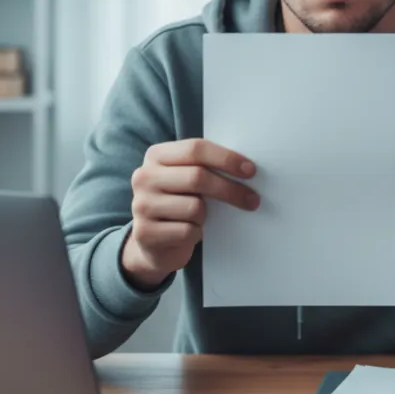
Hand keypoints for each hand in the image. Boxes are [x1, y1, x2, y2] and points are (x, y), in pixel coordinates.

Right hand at [123, 138, 259, 289]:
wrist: (152, 244)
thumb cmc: (178, 205)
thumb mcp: (185, 180)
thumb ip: (204, 168)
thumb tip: (246, 169)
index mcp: (156, 156)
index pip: (195, 149)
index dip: (226, 158)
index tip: (250, 171)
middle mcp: (144, 177)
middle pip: (198, 177)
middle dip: (230, 190)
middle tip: (252, 200)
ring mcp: (141, 205)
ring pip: (194, 208)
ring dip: (206, 217)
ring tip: (200, 220)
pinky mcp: (145, 233)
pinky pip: (187, 231)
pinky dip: (196, 234)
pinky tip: (190, 233)